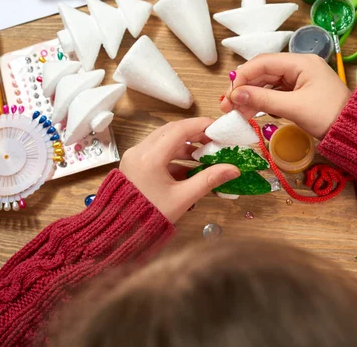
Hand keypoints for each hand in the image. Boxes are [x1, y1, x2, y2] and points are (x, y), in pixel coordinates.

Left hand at [120, 118, 240, 222]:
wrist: (122, 231)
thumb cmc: (152, 216)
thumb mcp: (183, 198)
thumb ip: (209, 179)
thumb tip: (234, 169)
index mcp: (150, 157)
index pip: (179, 130)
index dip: (201, 125)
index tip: (218, 128)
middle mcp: (139, 151)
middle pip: (171, 131)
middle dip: (194, 133)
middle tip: (214, 140)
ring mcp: (134, 156)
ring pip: (163, 140)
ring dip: (184, 144)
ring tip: (205, 154)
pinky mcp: (134, 163)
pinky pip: (156, 150)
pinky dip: (174, 154)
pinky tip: (189, 166)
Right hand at [220, 53, 350, 138]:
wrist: (355, 132)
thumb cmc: (328, 116)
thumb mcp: (294, 108)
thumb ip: (263, 100)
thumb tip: (235, 96)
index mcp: (300, 63)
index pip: (263, 63)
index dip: (242, 77)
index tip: (229, 95)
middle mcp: (299, 66)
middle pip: (263, 73)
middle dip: (244, 89)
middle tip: (227, 107)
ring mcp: (300, 79)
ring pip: (268, 84)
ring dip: (252, 97)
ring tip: (237, 113)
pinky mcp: (300, 92)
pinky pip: (276, 94)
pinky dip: (263, 103)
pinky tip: (252, 113)